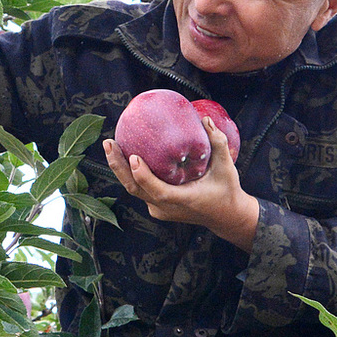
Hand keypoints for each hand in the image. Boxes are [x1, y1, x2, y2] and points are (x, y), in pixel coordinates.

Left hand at [103, 118, 259, 249]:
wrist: (225, 216)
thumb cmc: (226, 190)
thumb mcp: (226, 167)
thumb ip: (218, 143)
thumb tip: (205, 119)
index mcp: (183, 200)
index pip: (158, 191)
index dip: (143, 176)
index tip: (134, 157)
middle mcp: (166, 207)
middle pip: (135, 188)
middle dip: (118, 166)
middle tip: (110, 143)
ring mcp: (159, 209)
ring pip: (134, 189)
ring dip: (120, 168)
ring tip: (111, 145)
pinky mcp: (156, 207)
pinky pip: (139, 189)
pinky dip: (130, 173)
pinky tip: (124, 154)